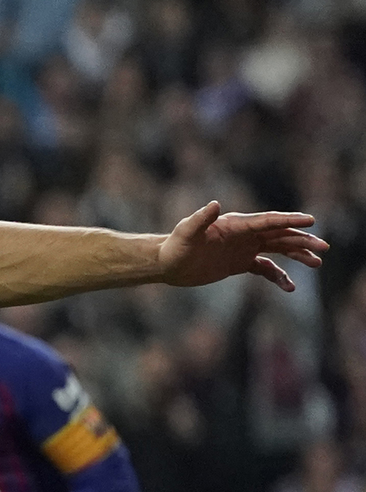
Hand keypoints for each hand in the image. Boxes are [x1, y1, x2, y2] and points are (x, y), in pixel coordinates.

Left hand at [160, 201, 325, 292]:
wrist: (168, 263)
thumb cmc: (175, 246)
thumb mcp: (187, 233)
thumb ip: (200, 219)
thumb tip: (215, 204)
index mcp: (235, 224)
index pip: (268, 221)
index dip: (289, 221)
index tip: (310, 221)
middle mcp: (243, 234)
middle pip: (279, 235)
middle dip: (301, 240)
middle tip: (323, 247)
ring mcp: (244, 248)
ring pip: (277, 249)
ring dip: (297, 254)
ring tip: (317, 262)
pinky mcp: (240, 263)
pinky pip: (265, 269)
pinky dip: (279, 276)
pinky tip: (290, 286)